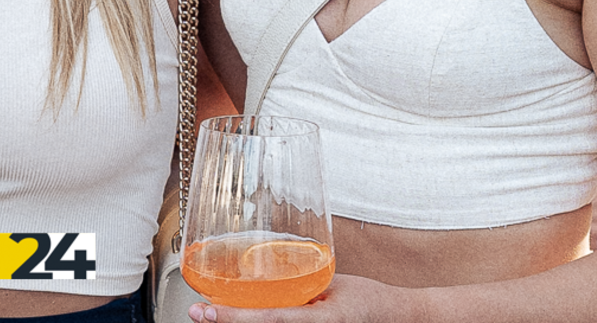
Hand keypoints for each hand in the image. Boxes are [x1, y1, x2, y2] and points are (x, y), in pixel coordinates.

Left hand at [188, 274, 396, 321]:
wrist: (398, 318)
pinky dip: (257, 322)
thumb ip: (300, 283)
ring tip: (211, 313)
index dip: (236, 317)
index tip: (208, 311)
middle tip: (198, 312)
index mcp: (320, 321)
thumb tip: (266, 278)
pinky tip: (236, 317)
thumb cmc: (371, 300)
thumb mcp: (333, 285)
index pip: (269, 320)